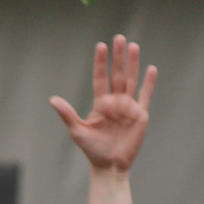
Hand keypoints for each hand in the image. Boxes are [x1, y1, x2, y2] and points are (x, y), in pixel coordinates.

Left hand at [49, 35, 154, 174]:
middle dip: (118, 57)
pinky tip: (151, 69)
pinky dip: (149, 83)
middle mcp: (115, 102)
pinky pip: (145, 95)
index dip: (100, 62)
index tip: (100, 45)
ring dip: (133, 63)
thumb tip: (52, 99)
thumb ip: (67, 114)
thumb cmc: (92, 150)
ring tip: (133, 46)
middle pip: (117, 74)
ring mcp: (128, 107)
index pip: (100, 78)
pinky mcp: (140, 115)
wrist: (110, 166)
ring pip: (131, 80)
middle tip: (119, 37)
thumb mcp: (77, 131)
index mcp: (100, 104)